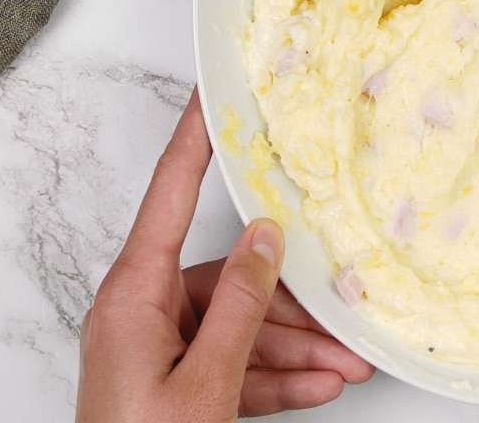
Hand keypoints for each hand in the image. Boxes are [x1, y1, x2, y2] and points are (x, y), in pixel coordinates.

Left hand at [76, 89, 373, 420]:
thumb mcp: (202, 383)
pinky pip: (234, 364)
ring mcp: (160, 349)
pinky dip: (276, 376)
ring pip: (241, 327)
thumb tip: (267, 238)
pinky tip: (319, 384)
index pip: (169, 194)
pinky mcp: (176, 382)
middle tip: (344, 308)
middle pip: (230, 280)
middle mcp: (143, 312)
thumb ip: (240, 306)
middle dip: (292, 304)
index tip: (213, 93)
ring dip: (296, 349)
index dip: (194, 139)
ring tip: (347, 362)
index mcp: (132, 295)